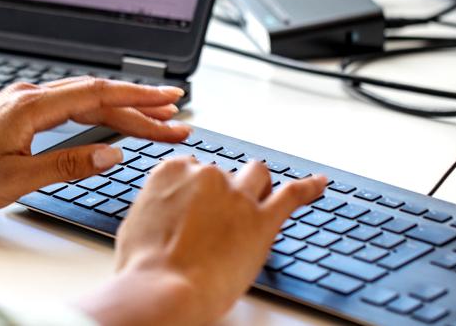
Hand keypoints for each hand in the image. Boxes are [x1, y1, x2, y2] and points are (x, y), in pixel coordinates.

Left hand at [0, 77, 190, 214]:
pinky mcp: (15, 113)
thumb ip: (68, 163)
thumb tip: (111, 153)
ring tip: (155, 120)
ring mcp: (20, 102)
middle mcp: (27, 96)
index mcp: (31, 106)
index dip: (138, 98)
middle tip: (177, 117)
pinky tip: (107, 121)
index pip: (97, 95)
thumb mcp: (19, 178)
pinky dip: (93, 113)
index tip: (170, 101)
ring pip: (81, 101)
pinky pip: (65, 107)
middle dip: (139, 107)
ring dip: (118, 110)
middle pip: (95, 96)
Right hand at [79, 158, 326, 325]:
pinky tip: (319, 184)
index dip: (194, 189)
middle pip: (224, 173)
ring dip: (258, 186)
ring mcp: (236, 195)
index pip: (190, 167)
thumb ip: (157, 207)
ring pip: (257, 175)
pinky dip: (309, 187)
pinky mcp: (262, 219)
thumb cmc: (143, 266)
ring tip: (259, 200)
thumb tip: (163, 213)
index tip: (194, 204)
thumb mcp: (136, 224)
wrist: (163, 289)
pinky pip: (293, 194)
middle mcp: (206, 175)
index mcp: (171, 172)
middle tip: (219, 218)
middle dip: (223, 191)